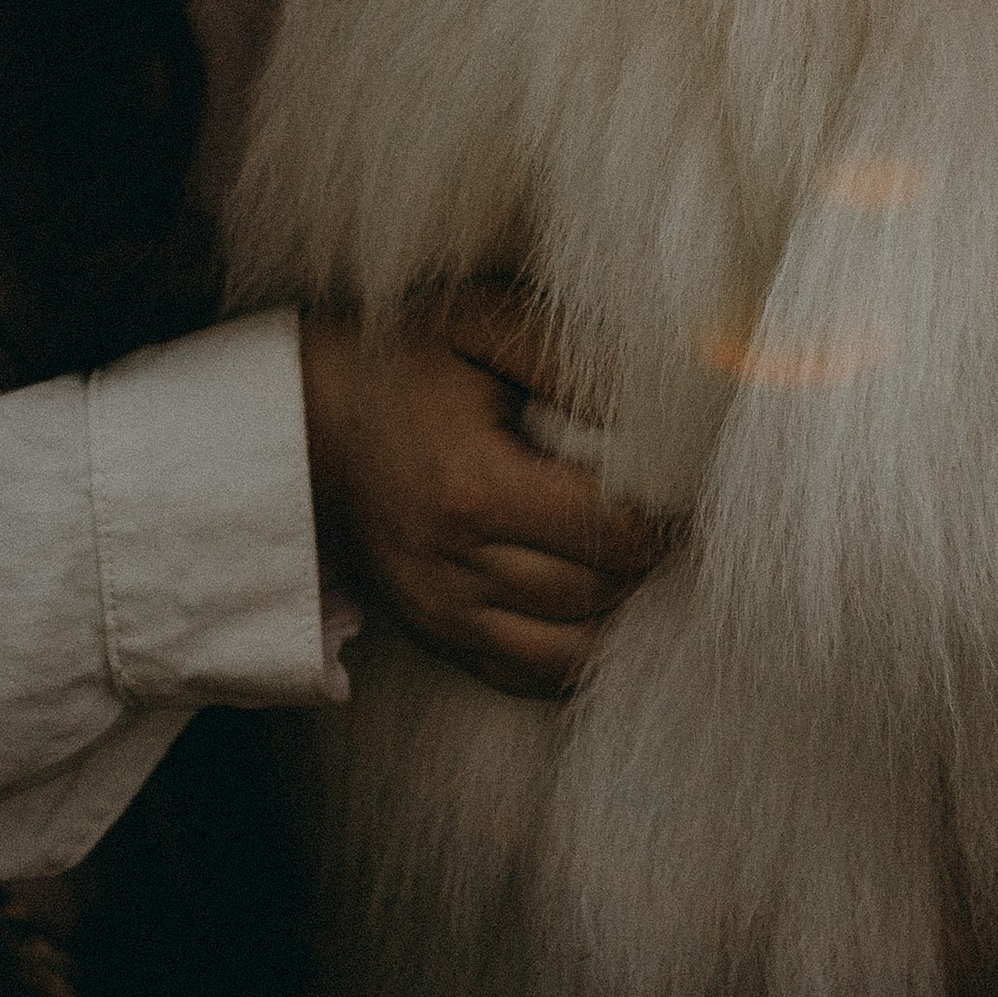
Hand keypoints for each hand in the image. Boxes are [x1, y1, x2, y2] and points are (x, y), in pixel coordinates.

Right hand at [298, 280, 671, 697]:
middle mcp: (454, 564)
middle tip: (682, 521)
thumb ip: (567, 356)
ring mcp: (440, 610)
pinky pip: (525, 674)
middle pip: (594, 591)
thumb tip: (653, 400)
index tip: (686, 485)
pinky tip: (601, 607)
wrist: (311, 416)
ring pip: (568, 650)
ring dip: (621, 612)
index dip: (661, 514)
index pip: (603, 527)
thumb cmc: (409, 358)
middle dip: (650, 561)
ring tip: (644, 561)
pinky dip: (575, 655)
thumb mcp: (482, 322)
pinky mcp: (434, 633)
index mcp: (473, 486)